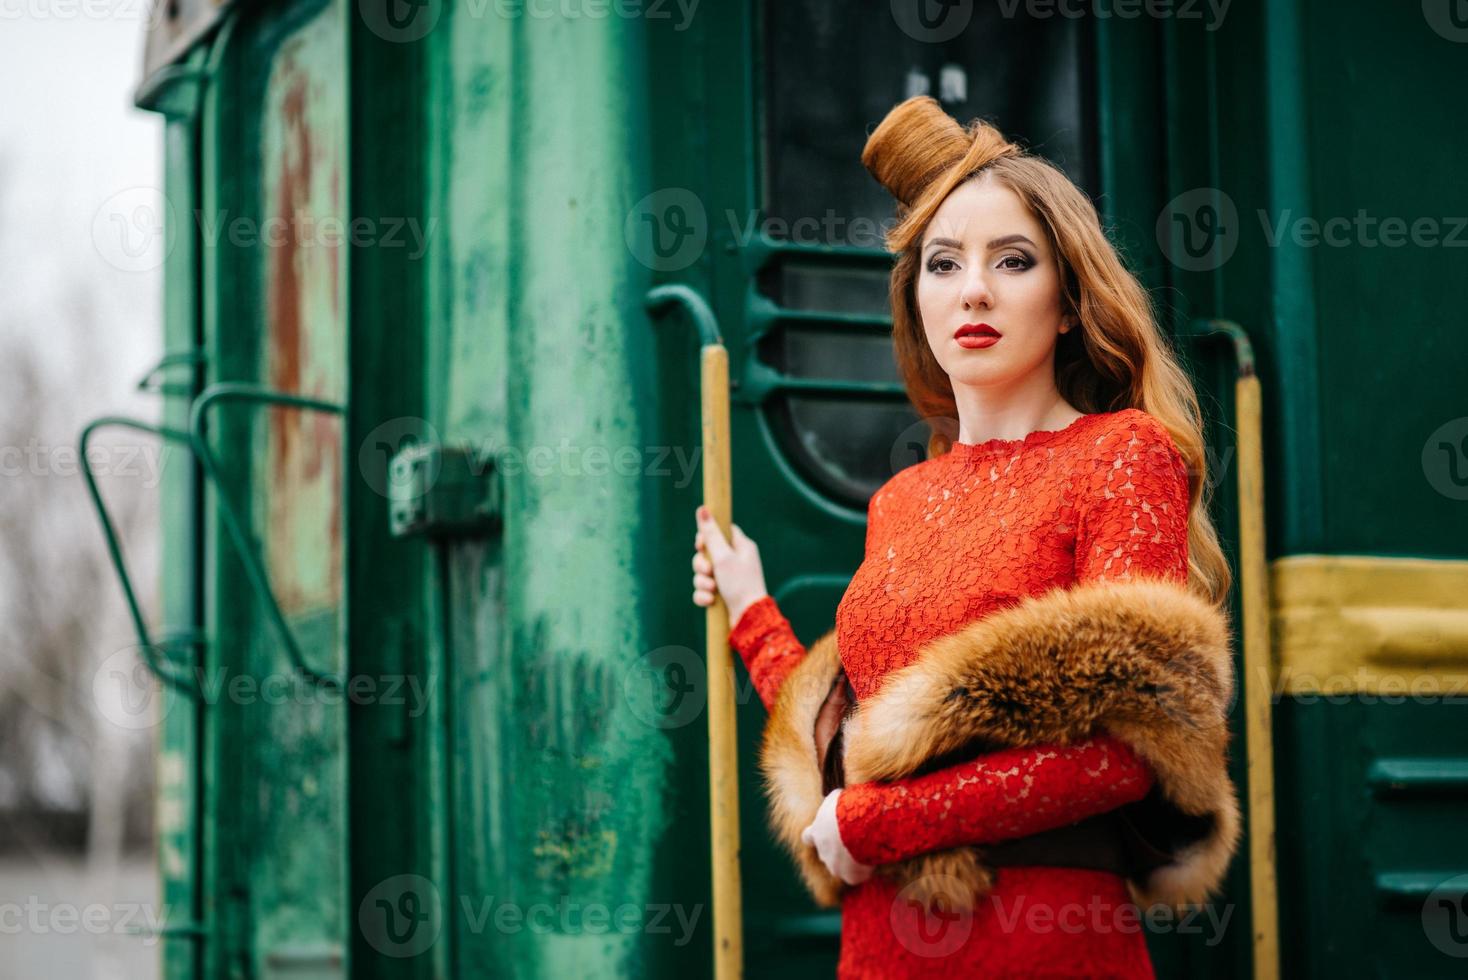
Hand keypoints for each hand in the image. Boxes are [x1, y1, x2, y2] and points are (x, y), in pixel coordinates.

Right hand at [691, 505, 768, 625]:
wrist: (748, 619)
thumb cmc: (740, 584)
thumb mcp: (723, 556)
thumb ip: (711, 534)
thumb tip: (703, 508)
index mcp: (742, 547)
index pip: (722, 531)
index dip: (708, 536)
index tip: (701, 544)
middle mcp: (736, 561)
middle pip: (708, 553)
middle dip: (701, 564)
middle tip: (708, 570)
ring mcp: (729, 579)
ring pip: (703, 573)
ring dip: (702, 582)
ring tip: (712, 589)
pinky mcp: (722, 595)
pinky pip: (704, 590)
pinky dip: (704, 595)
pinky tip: (710, 601)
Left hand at [801, 789, 872, 885]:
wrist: (858, 827)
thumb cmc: (845, 808)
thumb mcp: (835, 798)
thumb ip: (833, 802)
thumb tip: (838, 798)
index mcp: (816, 833)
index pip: (808, 837)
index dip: (816, 836)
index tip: (824, 833)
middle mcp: (822, 852)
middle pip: (826, 854)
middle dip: (837, 850)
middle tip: (854, 840)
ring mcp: (835, 867)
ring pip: (841, 867)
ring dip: (851, 861)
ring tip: (867, 850)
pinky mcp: (851, 877)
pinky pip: (859, 876)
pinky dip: (866, 871)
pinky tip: (875, 860)